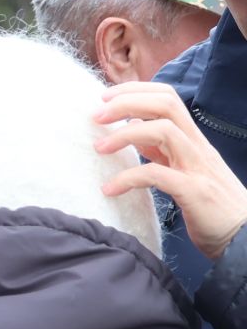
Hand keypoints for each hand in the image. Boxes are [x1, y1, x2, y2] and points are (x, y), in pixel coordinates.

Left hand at [95, 82, 246, 258]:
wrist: (244, 236)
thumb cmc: (210, 205)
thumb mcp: (183, 170)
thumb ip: (160, 149)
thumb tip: (133, 127)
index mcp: (193, 139)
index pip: (168, 98)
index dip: (136, 91)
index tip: (105, 98)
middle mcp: (197, 147)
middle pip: (166, 105)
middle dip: (127, 102)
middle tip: (96, 115)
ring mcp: (197, 167)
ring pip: (164, 130)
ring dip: (125, 135)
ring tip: (99, 148)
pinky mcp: (194, 192)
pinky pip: (156, 175)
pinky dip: (128, 178)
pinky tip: (109, 189)